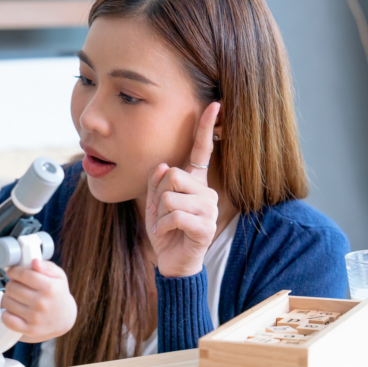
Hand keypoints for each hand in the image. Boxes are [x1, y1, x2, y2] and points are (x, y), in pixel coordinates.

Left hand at [1, 258, 76, 342]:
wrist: (64, 319)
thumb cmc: (58, 296)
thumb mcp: (59, 277)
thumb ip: (47, 266)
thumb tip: (34, 261)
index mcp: (50, 288)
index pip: (23, 274)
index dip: (14, 271)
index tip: (12, 272)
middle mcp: (42, 303)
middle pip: (12, 287)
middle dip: (11, 284)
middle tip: (16, 286)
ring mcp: (35, 318)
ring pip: (7, 302)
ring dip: (8, 298)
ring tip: (15, 298)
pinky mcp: (28, 330)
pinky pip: (7, 319)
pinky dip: (6, 314)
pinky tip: (12, 310)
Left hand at [145, 102, 220, 277]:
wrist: (172, 263)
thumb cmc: (165, 231)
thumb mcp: (152, 203)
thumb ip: (155, 182)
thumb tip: (163, 166)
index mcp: (195, 182)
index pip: (202, 151)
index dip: (206, 127)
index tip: (215, 103)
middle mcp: (206, 192)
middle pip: (172, 175)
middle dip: (157, 196)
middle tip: (159, 214)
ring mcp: (209, 209)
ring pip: (170, 197)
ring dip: (158, 214)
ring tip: (164, 227)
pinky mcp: (205, 226)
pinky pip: (174, 215)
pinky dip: (162, 227)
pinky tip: (167, 235)